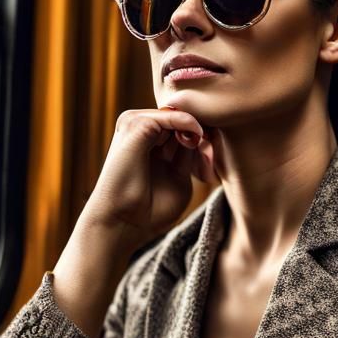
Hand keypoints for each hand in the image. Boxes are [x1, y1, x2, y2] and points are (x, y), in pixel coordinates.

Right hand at [80, 106, 217, 243]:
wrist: (122, 224)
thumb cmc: (148, 210)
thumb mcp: (178, 179)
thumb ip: (188, 155)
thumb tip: (200, 132)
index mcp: (148, 142)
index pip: (181, 127)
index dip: (202, 135)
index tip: (215, 150)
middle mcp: (140, 130)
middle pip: (180, 117)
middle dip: (201, 129)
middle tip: (213, 145)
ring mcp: (135, 124)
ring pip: (176, 113)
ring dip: (196, 126)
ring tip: (206, 144)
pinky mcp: (135, 125)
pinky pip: (170, 115)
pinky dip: (188, 123)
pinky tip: (197, 138)